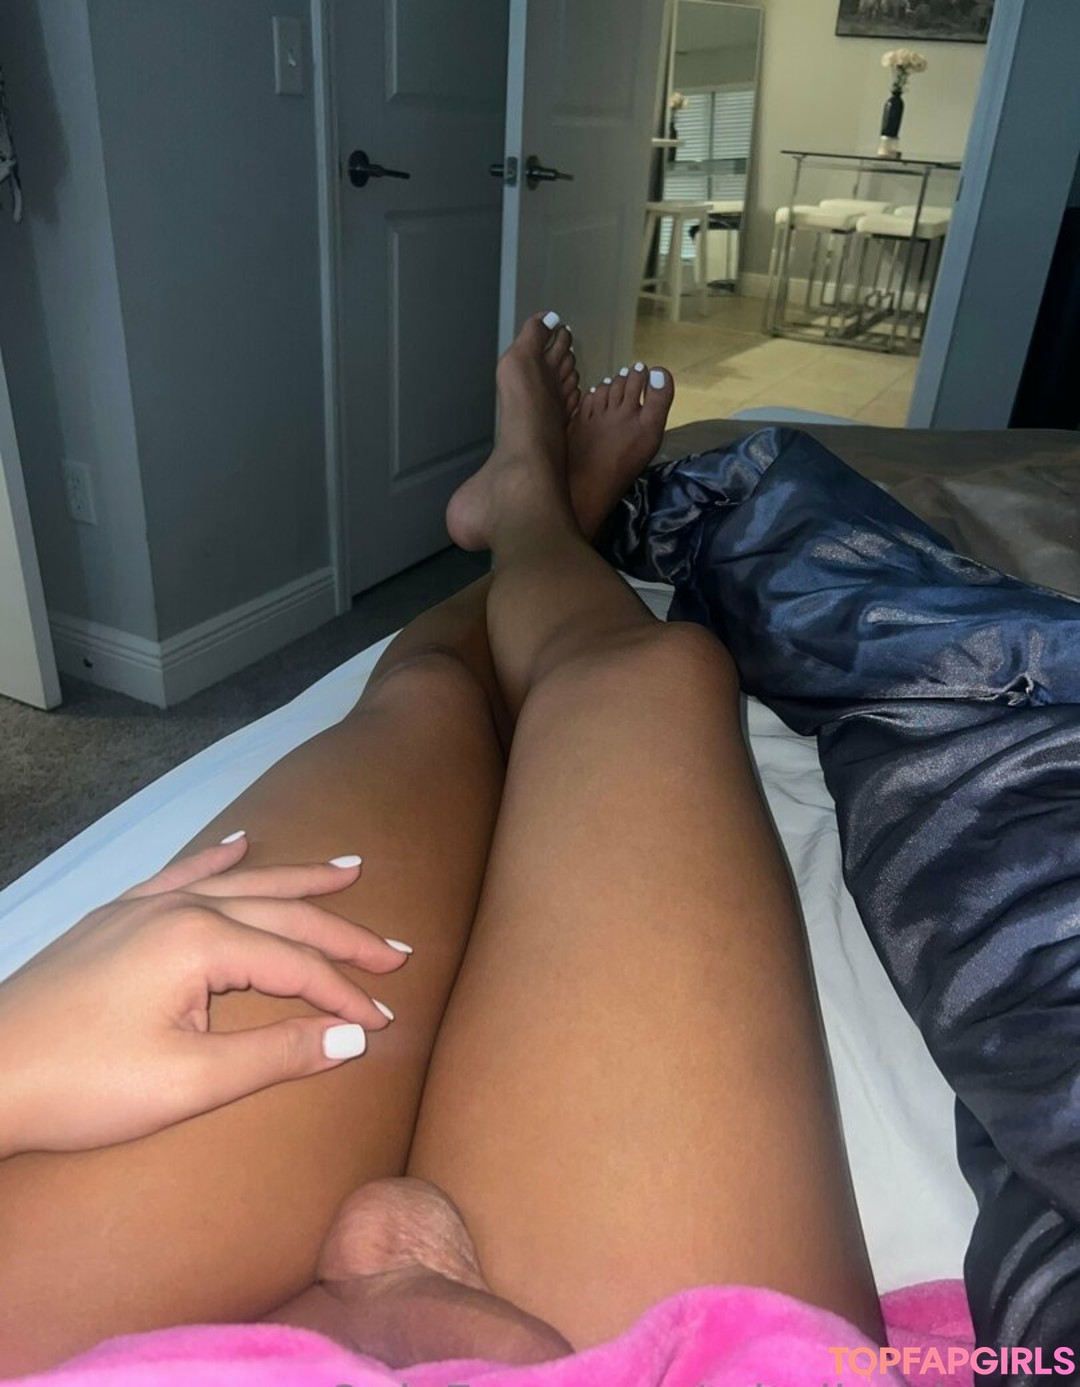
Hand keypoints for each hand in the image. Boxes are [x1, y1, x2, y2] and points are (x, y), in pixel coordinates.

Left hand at [0, 835, 409, 1157]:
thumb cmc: (84, 1084)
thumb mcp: (189, 1081)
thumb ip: (277, 1054)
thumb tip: (356, 1036)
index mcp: (204, 942)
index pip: (299, 965)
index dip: (347, 994)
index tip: (389, 1020)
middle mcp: (181, 908)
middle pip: (282, 917)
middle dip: (344, 935)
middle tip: (398, 950)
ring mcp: (145, 907)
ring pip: (240, 886)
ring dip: (297, 883)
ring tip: (348, 872)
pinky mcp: (116, 919)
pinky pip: (181, 874)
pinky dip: (216, 858)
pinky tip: (239, 842)